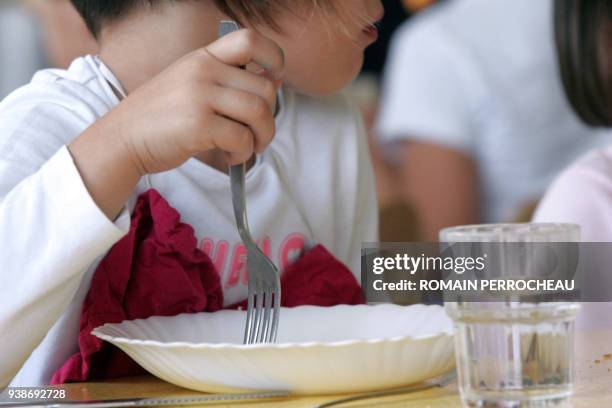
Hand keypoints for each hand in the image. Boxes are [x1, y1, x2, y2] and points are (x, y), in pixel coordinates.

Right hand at [107, 28, 284, 174]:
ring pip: (259, 113)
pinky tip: (231, 157)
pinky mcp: (198, 125)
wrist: (122, 137)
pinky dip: (244, 153)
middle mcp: (203, 71)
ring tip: (248, 148)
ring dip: (262, 137)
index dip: (274, 57)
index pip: (250, 39)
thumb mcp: (191, 83)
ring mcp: (200, 96)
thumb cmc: (162, 116)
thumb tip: (274, 82)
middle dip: (270, 118)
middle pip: (264, 88)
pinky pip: (242, 139)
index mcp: (203, 57)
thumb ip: (227, 80)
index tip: (275, 79)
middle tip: (258, 134)